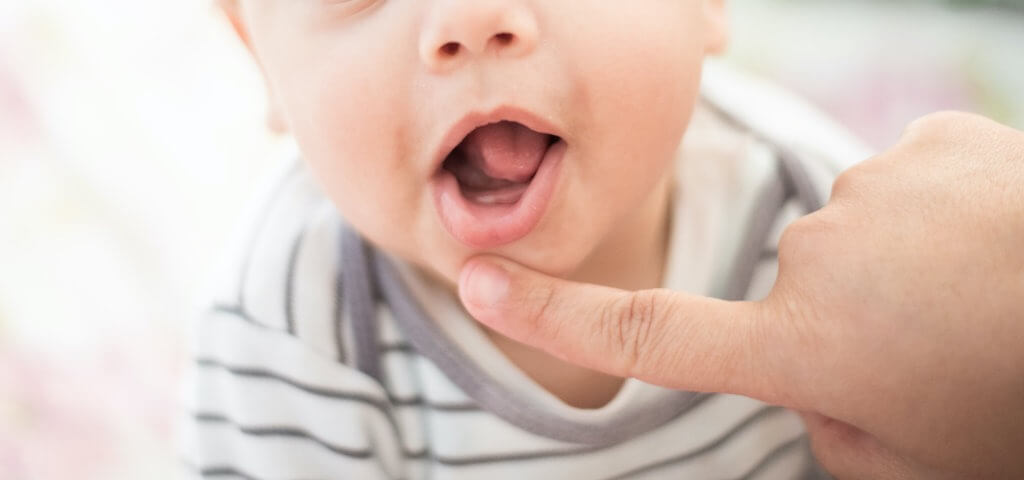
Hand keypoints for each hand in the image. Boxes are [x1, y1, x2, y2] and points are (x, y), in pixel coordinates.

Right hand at [458, 112, 1023, 478]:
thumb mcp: (911, 461)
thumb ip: (828, 420)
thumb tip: (812, 373)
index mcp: (805, 347)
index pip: (648, 333)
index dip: (554, 314)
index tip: (478, 283)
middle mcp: (817, 258)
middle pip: (793, 290)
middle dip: (847, 319)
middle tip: (942, 352)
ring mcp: (872, 189)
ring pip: (853, 235)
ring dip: (900, 266)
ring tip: (982, 297)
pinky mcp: (929, 141)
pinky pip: (903, 184)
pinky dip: (939, 213)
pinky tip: (996, 242)